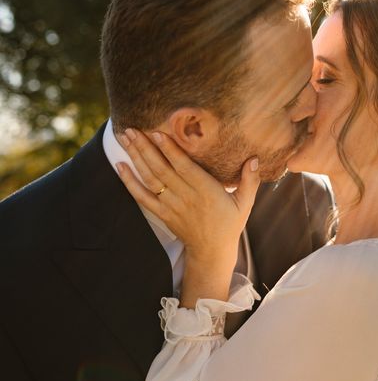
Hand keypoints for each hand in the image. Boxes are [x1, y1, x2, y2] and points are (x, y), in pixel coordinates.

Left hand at [115, 128, 259, 266]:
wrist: (212, 252)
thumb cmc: (229, 224)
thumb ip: (250, 180)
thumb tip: (254, 159)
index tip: (157, 133)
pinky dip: (129, 182)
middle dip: (145, 147)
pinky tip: (120, 166)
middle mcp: (186, 197)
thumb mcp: (245, 203)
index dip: (170, 150)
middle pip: (162, 169)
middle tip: (131, 128)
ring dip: (136, 158)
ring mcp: (171, 206)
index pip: (184, 167)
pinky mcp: (162, 214)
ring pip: (150, 179)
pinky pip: (142, 197)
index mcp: (206, 191)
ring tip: (125, 138)